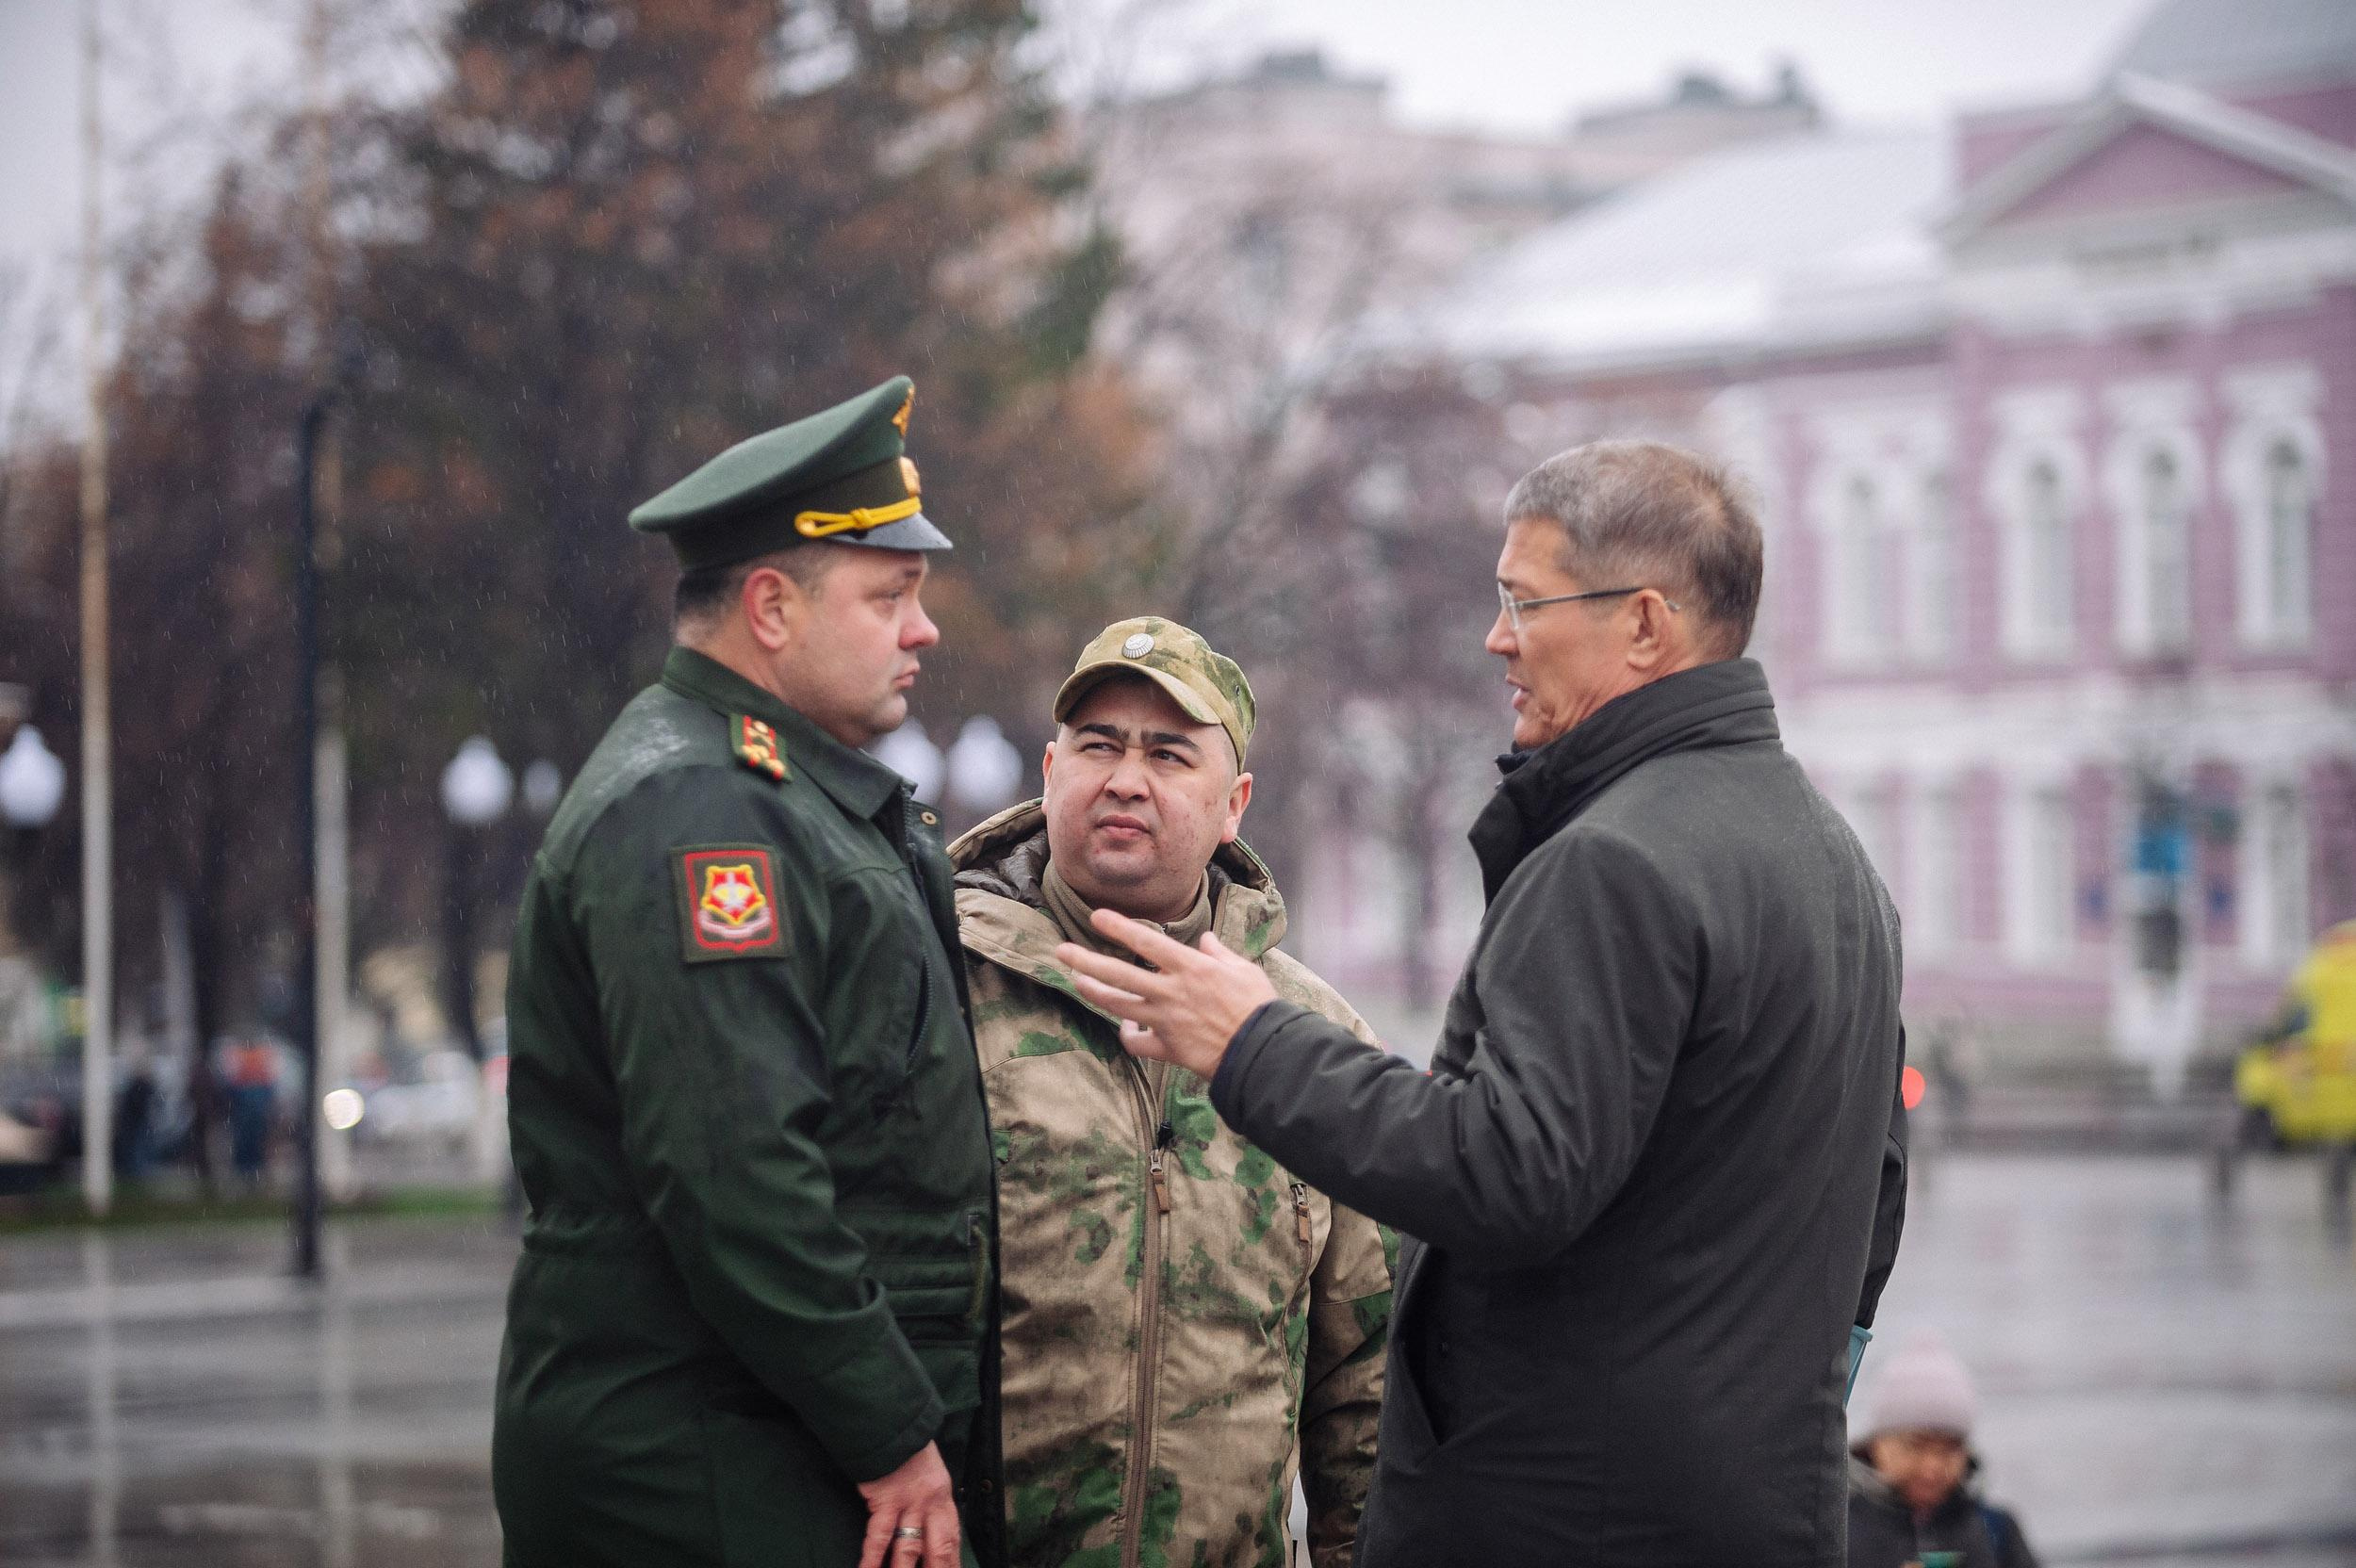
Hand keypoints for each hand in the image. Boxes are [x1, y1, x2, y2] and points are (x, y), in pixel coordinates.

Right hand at [856, 1440, 959, 1567]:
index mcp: (943, 1497)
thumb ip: (930, 1501)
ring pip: (909, 1549)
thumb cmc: (908, 1449)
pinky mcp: (885, 1500)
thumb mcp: (930, 1473)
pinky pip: (879, 1536)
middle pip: (938, 1549)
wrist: (892, 1424)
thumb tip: (927, 1530)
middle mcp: (931, 1503)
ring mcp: (909, 1503)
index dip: (953, 1562)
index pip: (953, 1538)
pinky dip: (871, 1558)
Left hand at [1055, 909, 1277, 1079]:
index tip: (1097, 916)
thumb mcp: (1245, 970)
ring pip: (1119, 1006)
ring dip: (1094, 993)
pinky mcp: (1167, 1048)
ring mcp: (1166, 1021)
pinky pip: (1137, 1043)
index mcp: (1191, 968)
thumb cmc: (1258, 1007)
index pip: (1147, 941)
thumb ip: (1220, 954)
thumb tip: (1207, 940)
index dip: (1119, 927)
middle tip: (1061, 951)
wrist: (1262, 1052)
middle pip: (1119, 974)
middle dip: (1086, 960)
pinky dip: (1129, 1036)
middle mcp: (1172, 992)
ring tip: (1078, 982)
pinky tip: (1126, 1029)